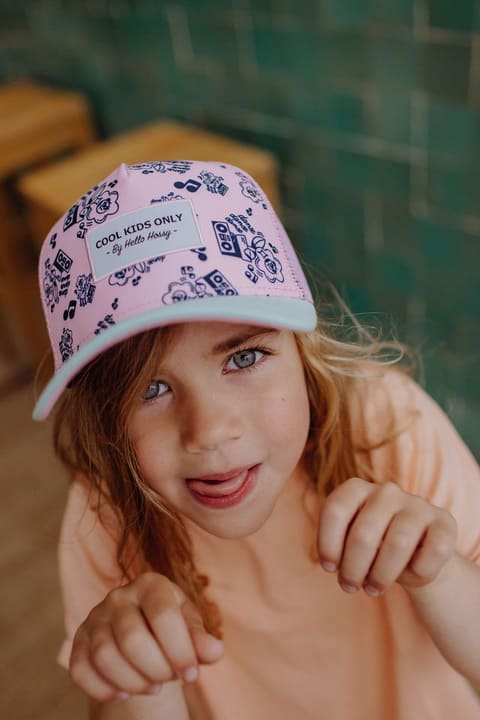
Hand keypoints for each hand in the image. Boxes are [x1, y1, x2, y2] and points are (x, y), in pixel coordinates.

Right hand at [69, 572, 223, 701]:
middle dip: (156, 669)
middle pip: (132, 639)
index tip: (191, 675)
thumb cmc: (171, 629)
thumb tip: (214, 651)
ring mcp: (95, 617)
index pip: (163, 615)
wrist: (143, 633)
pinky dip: (104, 689)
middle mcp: (118, 596)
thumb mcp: (190, 629)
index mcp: (151, 584)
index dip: (180, 650)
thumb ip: (202, 640)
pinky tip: (124, 694)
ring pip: (106, 656)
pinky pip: (81, 670)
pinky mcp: (79, 642)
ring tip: (153, 687)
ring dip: (133, 682)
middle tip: (170, 679)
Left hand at [317, 477, 456, 596]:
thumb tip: (335, 562)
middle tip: (350, 587)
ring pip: (398, 544)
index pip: (335, 510)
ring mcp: (418, 504)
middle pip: (363, 534)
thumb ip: (339, 546)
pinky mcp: (444, 522)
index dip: (328, 544)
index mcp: (357, 489)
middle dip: (353, 569)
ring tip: (374, 589)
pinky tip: (413, 575)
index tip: (330, 568)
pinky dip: (421, 571)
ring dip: (382, 575)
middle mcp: (387, 491)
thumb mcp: (349, 543)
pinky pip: (434, 550)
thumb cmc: (373, 548)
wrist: (416, 555)